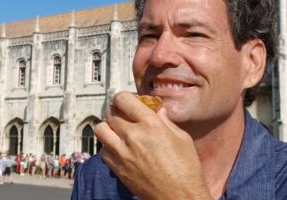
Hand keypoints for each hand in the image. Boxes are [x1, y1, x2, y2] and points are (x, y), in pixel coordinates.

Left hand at [95, 92, 211, 198]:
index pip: (124, 100)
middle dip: (115, 110)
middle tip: (121, 114)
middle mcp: (133, 137)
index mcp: (151, 125)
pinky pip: (102, 150)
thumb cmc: (186, 169)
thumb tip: (157, 111)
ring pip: (100, 130)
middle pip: (110, 113)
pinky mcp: (118, 168)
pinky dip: (107, 146)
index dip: (122, 97)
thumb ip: (166, 122)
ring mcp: (123, 153)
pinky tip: (119, 148)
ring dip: (107, 127)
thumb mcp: (182, 138)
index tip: (124, 100)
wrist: (179, 196)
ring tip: (117, 130)